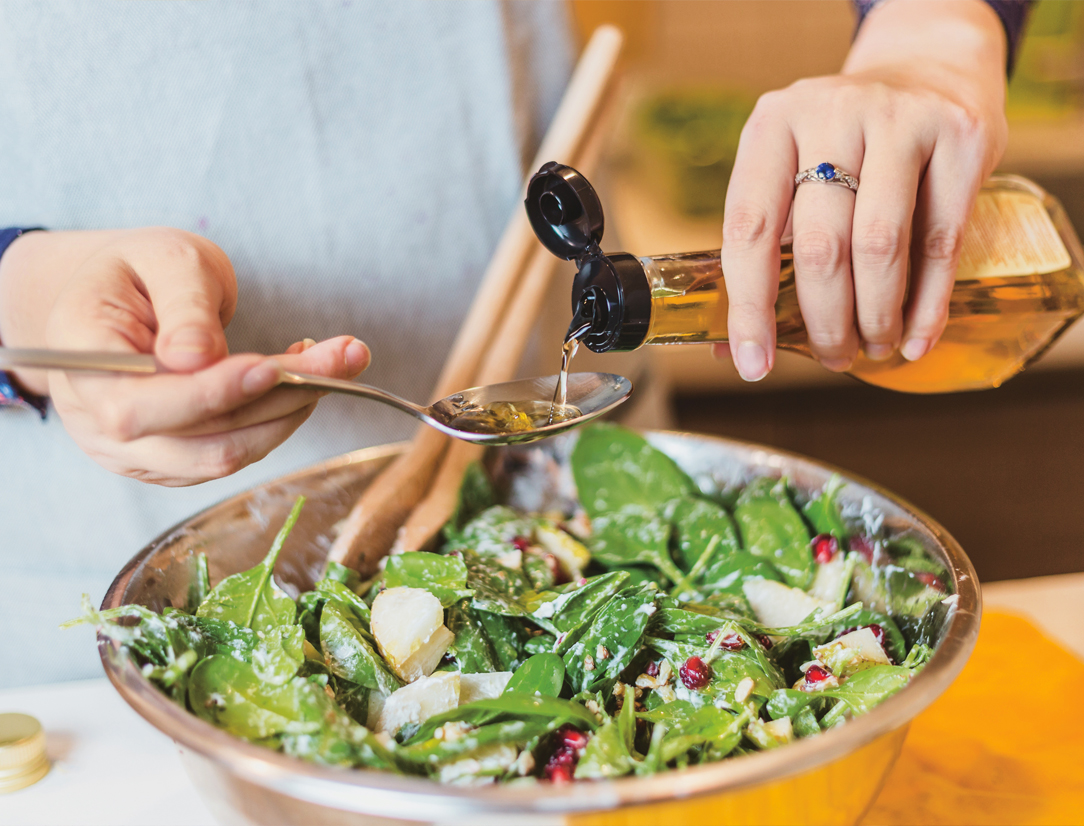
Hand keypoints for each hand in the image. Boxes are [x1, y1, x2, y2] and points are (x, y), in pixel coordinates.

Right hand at [0, 227, 369, 485]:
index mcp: (77, 358)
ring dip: (289, 412)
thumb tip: (197, 359)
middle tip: (343, 355)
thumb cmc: (141, 269)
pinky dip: (277, 420)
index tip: (271, 367)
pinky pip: (232, 454)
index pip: (137, 406)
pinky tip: (302, 379)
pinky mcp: (172, 461)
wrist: (124, 295)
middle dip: (278, 400)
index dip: (208, 395)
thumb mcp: (166, 258)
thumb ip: (183, 304)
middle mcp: (97, 419)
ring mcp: (133, 450)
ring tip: (334, 361)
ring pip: (223, 455)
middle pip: (194, 438)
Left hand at [716, 0, 1008, 379]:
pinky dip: (927, 303)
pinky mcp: (961, 135)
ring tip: (872, 347)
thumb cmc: (845, 142)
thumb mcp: (791, 169)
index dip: (749, 306)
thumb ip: (766, 246)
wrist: (928, 68)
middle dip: (824, 321)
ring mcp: (900, 119)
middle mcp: (831, 113)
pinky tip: (915, 338)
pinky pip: (941, 240)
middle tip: (833, 357)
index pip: (749, 228)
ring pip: (880, 245)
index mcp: (771, 125)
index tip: (754, 364)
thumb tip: (735, 348)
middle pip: (820, 246)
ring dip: (875, 316)